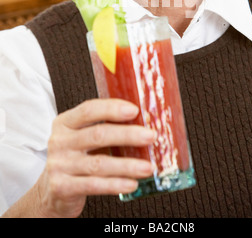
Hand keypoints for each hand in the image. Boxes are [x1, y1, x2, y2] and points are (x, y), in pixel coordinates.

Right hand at [35, 98, 155, 217]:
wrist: (53, 191)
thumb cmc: (77, 158)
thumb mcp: (82, 137)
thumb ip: (104, 127)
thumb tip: (143, 123)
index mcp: (65, 122)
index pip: (88, 110)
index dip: (112, 108)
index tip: (135, 110)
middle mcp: (59, 141)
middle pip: (97, 135)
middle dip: (128, 135)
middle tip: (151, 136)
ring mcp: (59, 164)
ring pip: (99, 163)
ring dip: (127, 165)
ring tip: (148, 167)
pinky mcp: (61, 187)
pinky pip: (93, 185)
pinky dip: (115, 185)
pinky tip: (132, 183)